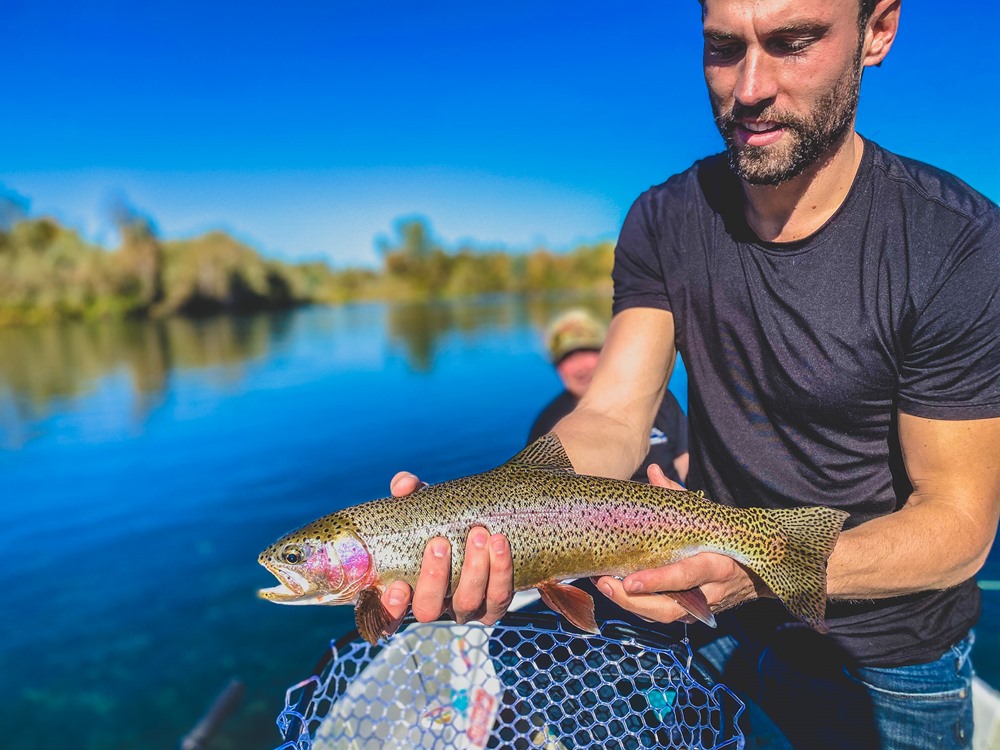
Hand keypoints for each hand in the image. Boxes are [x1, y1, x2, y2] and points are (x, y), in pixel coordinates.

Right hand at [380, 472, 514, 634]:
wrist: (477, 528)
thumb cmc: (437, 521)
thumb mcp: (420, 506)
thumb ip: (408, 493)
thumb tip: (404, 484)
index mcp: (405, 590)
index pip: (388, 617)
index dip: (392, 609)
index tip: (399, 586)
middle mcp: (434, 606)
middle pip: (428, 610)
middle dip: (434, 578)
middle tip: (440, 543)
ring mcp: (464, 609)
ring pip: (466, 604)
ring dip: (473, 570)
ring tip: (477, 535)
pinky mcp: (493, 606)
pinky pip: (499, 598)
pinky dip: (500, 571)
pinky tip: (500, 544)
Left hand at [592, 464, 767, 623]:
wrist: (756, 573)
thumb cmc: (725, 538)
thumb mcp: (708, 518)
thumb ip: (679, 496)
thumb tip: (654, 471)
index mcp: (716, 564)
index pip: (685, 577)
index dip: (657, 581)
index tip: (630, 581)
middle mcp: (709, 592)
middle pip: (668, 608)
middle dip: (633, 601)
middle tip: (604, 584)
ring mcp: (700, 608)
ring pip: (662, 615)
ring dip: (630, 605)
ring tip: (602, 584)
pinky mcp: (691, 616)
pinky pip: (662, 615)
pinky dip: (638, 606)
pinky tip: (616, 590)